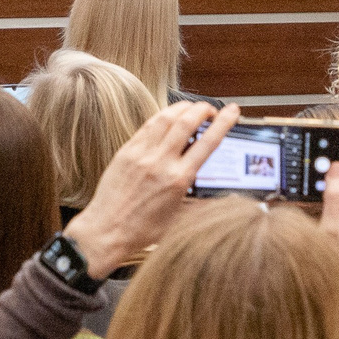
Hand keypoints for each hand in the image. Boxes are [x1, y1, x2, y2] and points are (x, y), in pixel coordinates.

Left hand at [64, 103, 235, 275]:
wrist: (106, 230)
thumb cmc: (141, 230)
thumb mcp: (179, 217)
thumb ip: (198, 198)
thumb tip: (217, 190)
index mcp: (178, 179)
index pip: (207, 142)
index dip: (223, 122)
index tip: (232, 112)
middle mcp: (160, 162)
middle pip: (187, 121)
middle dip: (203, 109)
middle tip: (211, 109)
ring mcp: (141, 154)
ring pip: (166, 118)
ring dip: (183, 107)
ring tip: (192, 108)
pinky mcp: (126, 151)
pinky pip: (148, 126)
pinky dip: (162, 117)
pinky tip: (168, 117)